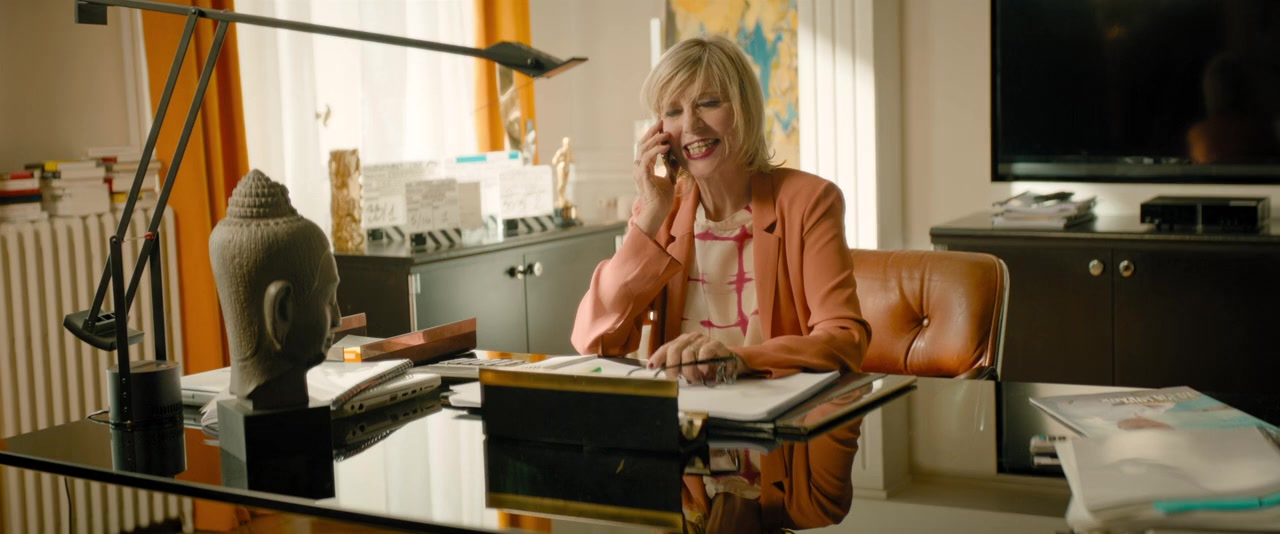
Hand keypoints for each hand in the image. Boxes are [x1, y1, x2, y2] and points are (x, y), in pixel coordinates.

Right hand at [632, 121, 676, 237]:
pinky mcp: (643, 177)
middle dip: (651, 132)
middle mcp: (639, 168)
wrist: (658, 212)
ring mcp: (639, 172)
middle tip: (661, 122)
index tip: (662, 125)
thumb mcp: (669, 178)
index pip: (645, 146)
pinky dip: (656, 151)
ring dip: (655, 140)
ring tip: (666, 135)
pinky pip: (647, 159)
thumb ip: (670, 167)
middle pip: (641, 144)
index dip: (652, 135)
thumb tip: (676, 156)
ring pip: (643, 149)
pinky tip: (666, 147)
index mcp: (643, 167)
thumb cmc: (662, 199)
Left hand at [648, 332, 737, 384]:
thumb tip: (662, 373)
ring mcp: (703, 340)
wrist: (729, 361)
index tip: (652, 366)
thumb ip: (677, 367)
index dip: (658, 356)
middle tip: (675, 379)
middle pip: (675, 349)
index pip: (666, 347)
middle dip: (673, 367)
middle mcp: (691, 338)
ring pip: (688, 353)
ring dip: (689, 370)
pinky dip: (702, 364)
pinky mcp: (716, 344)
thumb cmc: (706, 365)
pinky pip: (705, 351)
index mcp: (681, 342)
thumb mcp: (689, 366)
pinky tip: (703, 372)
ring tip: (694, 379)